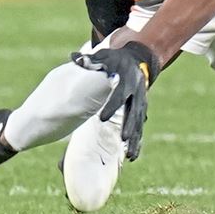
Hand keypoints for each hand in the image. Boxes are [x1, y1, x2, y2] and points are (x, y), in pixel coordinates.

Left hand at [71, 41, 157, 160]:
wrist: (136, 58)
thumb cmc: (115, 59)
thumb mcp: (104, 56)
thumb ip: (89, 60)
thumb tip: (73, 57)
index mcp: (126, 79)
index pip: (119, 94)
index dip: (112, 105)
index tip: (102, 118)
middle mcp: (137, 93)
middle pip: (133, 112)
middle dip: (129, 126)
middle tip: (123, 140)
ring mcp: (141, 103)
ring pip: (139, 123)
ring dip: (135, 139)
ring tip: (129, 156)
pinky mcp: (141, 110)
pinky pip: (140, 128)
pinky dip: (137, 142)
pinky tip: (132, 157)